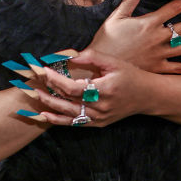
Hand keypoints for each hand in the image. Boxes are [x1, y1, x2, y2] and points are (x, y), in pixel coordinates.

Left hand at [32, 50, 152, 127]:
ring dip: (50, 106)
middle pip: (68, 101)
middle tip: (33, 82)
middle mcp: (101, 107)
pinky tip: (45, 115)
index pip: (74, 88)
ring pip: (69, 114)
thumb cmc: (130, 75)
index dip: (56, 80)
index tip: (43, 70)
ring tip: (35, 96)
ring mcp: (100, 118)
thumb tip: (69, 56)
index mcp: (105, 89)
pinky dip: (59, 120)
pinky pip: (75, 123)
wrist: (147, 96)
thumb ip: (91, 57)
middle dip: (48, 91)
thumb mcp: (113, 62)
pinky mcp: (99, 124)